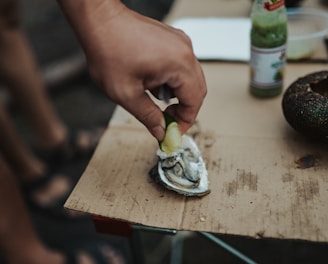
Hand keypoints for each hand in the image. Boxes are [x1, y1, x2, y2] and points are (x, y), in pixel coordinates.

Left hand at [58, 0, 206, 140]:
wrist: (100, 21)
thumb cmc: (109, 51)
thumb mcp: (126, 93)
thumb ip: (148, 116)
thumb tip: (161, 131)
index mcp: (179, 64)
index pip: (195, 100)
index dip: (186, 120)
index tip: (174, 131)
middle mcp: (185, 51)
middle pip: (197, 89)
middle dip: (183, 108)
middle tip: (165, 120)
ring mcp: (180, 43)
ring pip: (189, 78)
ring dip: (176, 94)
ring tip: (152, 97)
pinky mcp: (172, 40)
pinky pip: (181, 66)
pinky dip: (172, 80)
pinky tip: (151, 81)